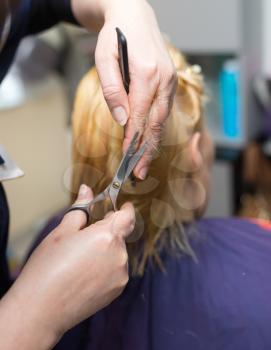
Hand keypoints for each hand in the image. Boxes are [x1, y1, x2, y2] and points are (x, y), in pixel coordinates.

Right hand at [0, 185, 134, 349]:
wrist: (42, 309)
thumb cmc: (48, 268)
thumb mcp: (62, 232)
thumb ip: (80, 209)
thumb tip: (87, 190)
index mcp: (107, 236)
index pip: (128, 216)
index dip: (125, 210)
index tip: (121, 207)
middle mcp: (119, 255)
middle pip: (120, 235)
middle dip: (107, 232)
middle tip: (86, 237)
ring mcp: (120, 275)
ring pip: (118, 253)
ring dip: (107, 251)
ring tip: (81, 260)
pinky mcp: (117, 290)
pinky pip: (116, 271)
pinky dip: (106, 268)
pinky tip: (85, 274)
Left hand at [72, 0, 176, 179]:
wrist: (134, 14)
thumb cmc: (115, 35)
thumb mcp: (104, 58)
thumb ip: (112, 90)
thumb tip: (121, 120)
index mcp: (147, 73)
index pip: (140, 115)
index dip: (134, 140)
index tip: (128, 160)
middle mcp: (164, 79)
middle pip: (156, 123)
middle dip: (147, 150)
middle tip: (139, 172)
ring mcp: (170, 81)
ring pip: (162, 119)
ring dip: (153, 143)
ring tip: (144, 163)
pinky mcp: (171, 82)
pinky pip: (164, 111)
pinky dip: (157, 129)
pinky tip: (151, 141)